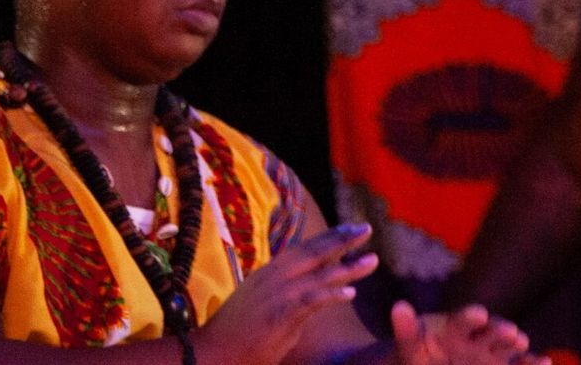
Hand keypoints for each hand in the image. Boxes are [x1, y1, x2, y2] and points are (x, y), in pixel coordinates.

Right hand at [197, 224, 378, 364]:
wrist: (208, 356)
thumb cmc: (236, 335)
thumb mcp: (264, 305)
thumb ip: (292, 296)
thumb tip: (318, 293)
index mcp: (269, 273)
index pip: (304, 248)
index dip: (329, 237)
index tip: (351, 228)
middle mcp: (273, 277)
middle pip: (314, 252)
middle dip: (343, 240)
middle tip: (367, 229)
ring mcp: (275, 295)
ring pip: (318, 275)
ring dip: (348, 267)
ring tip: (372, 260)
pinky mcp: (278, 315)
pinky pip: (310, 301)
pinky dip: (331, 296)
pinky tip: (350, 294)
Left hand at [391, 302, 545, 364]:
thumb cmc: (419, 358)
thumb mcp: (410, 348)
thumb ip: (407, 331)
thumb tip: (397, 306)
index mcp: (457, 329)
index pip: (464, 320)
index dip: (470, 318)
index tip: (477, 314)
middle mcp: (479, 338)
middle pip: (492, 331)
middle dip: (500, 331)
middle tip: (509, 332)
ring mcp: (493, 354)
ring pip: (509, 347)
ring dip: (516, 345)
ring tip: (522, 345)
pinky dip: (533, 364)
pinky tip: (545, 363)